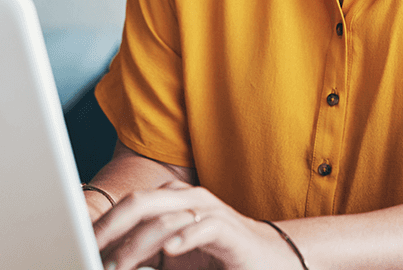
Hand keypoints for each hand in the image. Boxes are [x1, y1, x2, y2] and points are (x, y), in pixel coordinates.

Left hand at [94, 180, 303, 269]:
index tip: (78, 248)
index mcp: (169, 200)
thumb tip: (106, 262)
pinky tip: (169, 251)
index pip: (127, 206)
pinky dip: (184, 238)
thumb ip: (140, 255)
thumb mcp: (170, 256)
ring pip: (164, 216)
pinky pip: (202, 227)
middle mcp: (186, 198)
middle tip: (88, 252)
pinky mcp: (227, 228)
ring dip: (136, 245)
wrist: (265, 258)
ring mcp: (208, 209)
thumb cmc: (214, 256)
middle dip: (109, 229)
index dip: (100, 226)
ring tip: (116, 266)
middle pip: (139, 203)